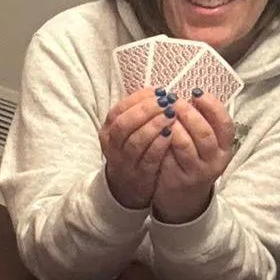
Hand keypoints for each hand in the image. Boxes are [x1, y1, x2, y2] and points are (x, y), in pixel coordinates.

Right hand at [99, 89, 173, 211]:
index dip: (139, 98)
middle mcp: (113, 146)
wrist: (127, 187)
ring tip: (171, 115)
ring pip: (136, 141)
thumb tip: (159, 93)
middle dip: (146, 110)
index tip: (159, 92)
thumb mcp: (128, 131)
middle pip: (124, 124)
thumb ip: (139, 113)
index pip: (119, 110)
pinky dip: (160, 144)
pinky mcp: (140, 175)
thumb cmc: (132, 152)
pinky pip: (149, 158)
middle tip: (166, 102)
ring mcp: (125, 162)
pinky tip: (170, 134)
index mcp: (108, 130)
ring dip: (154, 125)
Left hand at [151, 92, 234, 224]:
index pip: (225, 123)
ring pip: (187, 144)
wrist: (184, 197)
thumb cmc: (192, 160)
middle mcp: (216, 159)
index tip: (196, 92)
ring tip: (165, 113)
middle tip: (174, 100)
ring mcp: (200, 170)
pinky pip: (171, 156)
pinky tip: (158, 130)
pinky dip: (165, 140)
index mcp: (225, 146)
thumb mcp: (202, 142)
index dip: (212, 106)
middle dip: (189, 113)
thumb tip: (186, 94)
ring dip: (175, 125)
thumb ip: (199, 121)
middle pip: (205, 132)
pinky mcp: (181, 178)